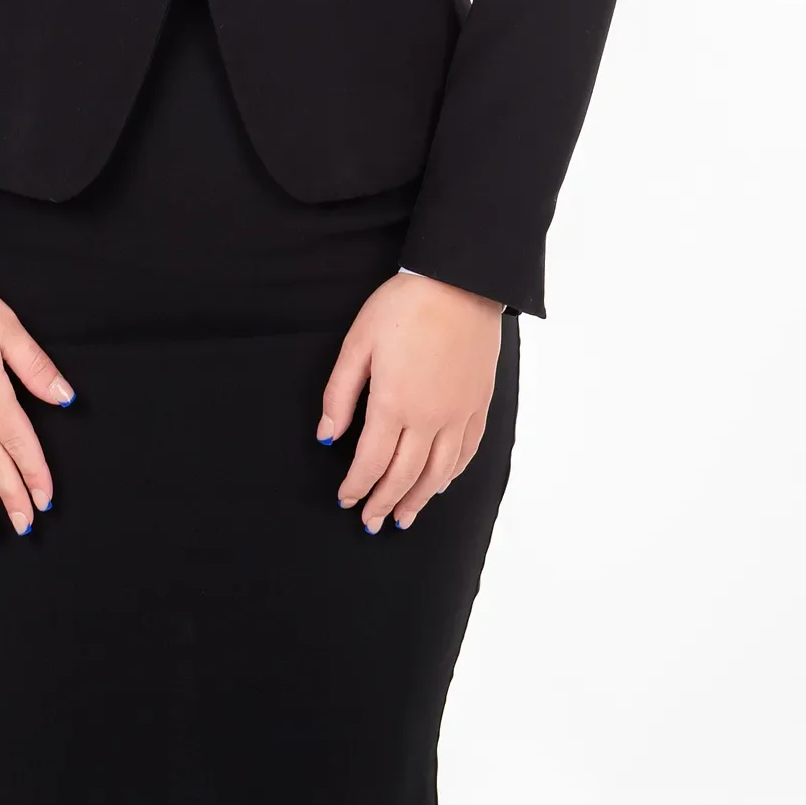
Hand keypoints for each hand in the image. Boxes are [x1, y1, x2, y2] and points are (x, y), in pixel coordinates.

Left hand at [319, 272, 503, 531]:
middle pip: (404, 475)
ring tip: (404, 519)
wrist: (459, 282)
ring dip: (418, 500)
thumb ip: (340, 393)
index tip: (346, 499)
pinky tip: (441, 485)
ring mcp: (458, 414)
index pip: (371, 462)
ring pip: (438, 473)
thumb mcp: (358, 343)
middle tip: (371, 523)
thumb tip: (326, 435)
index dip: (356, 486)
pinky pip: (467, 452)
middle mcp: (429, 418)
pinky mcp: (478, 404)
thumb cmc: (403, 307)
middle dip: (384, 503)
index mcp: (393, 404)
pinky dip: (451, 476)